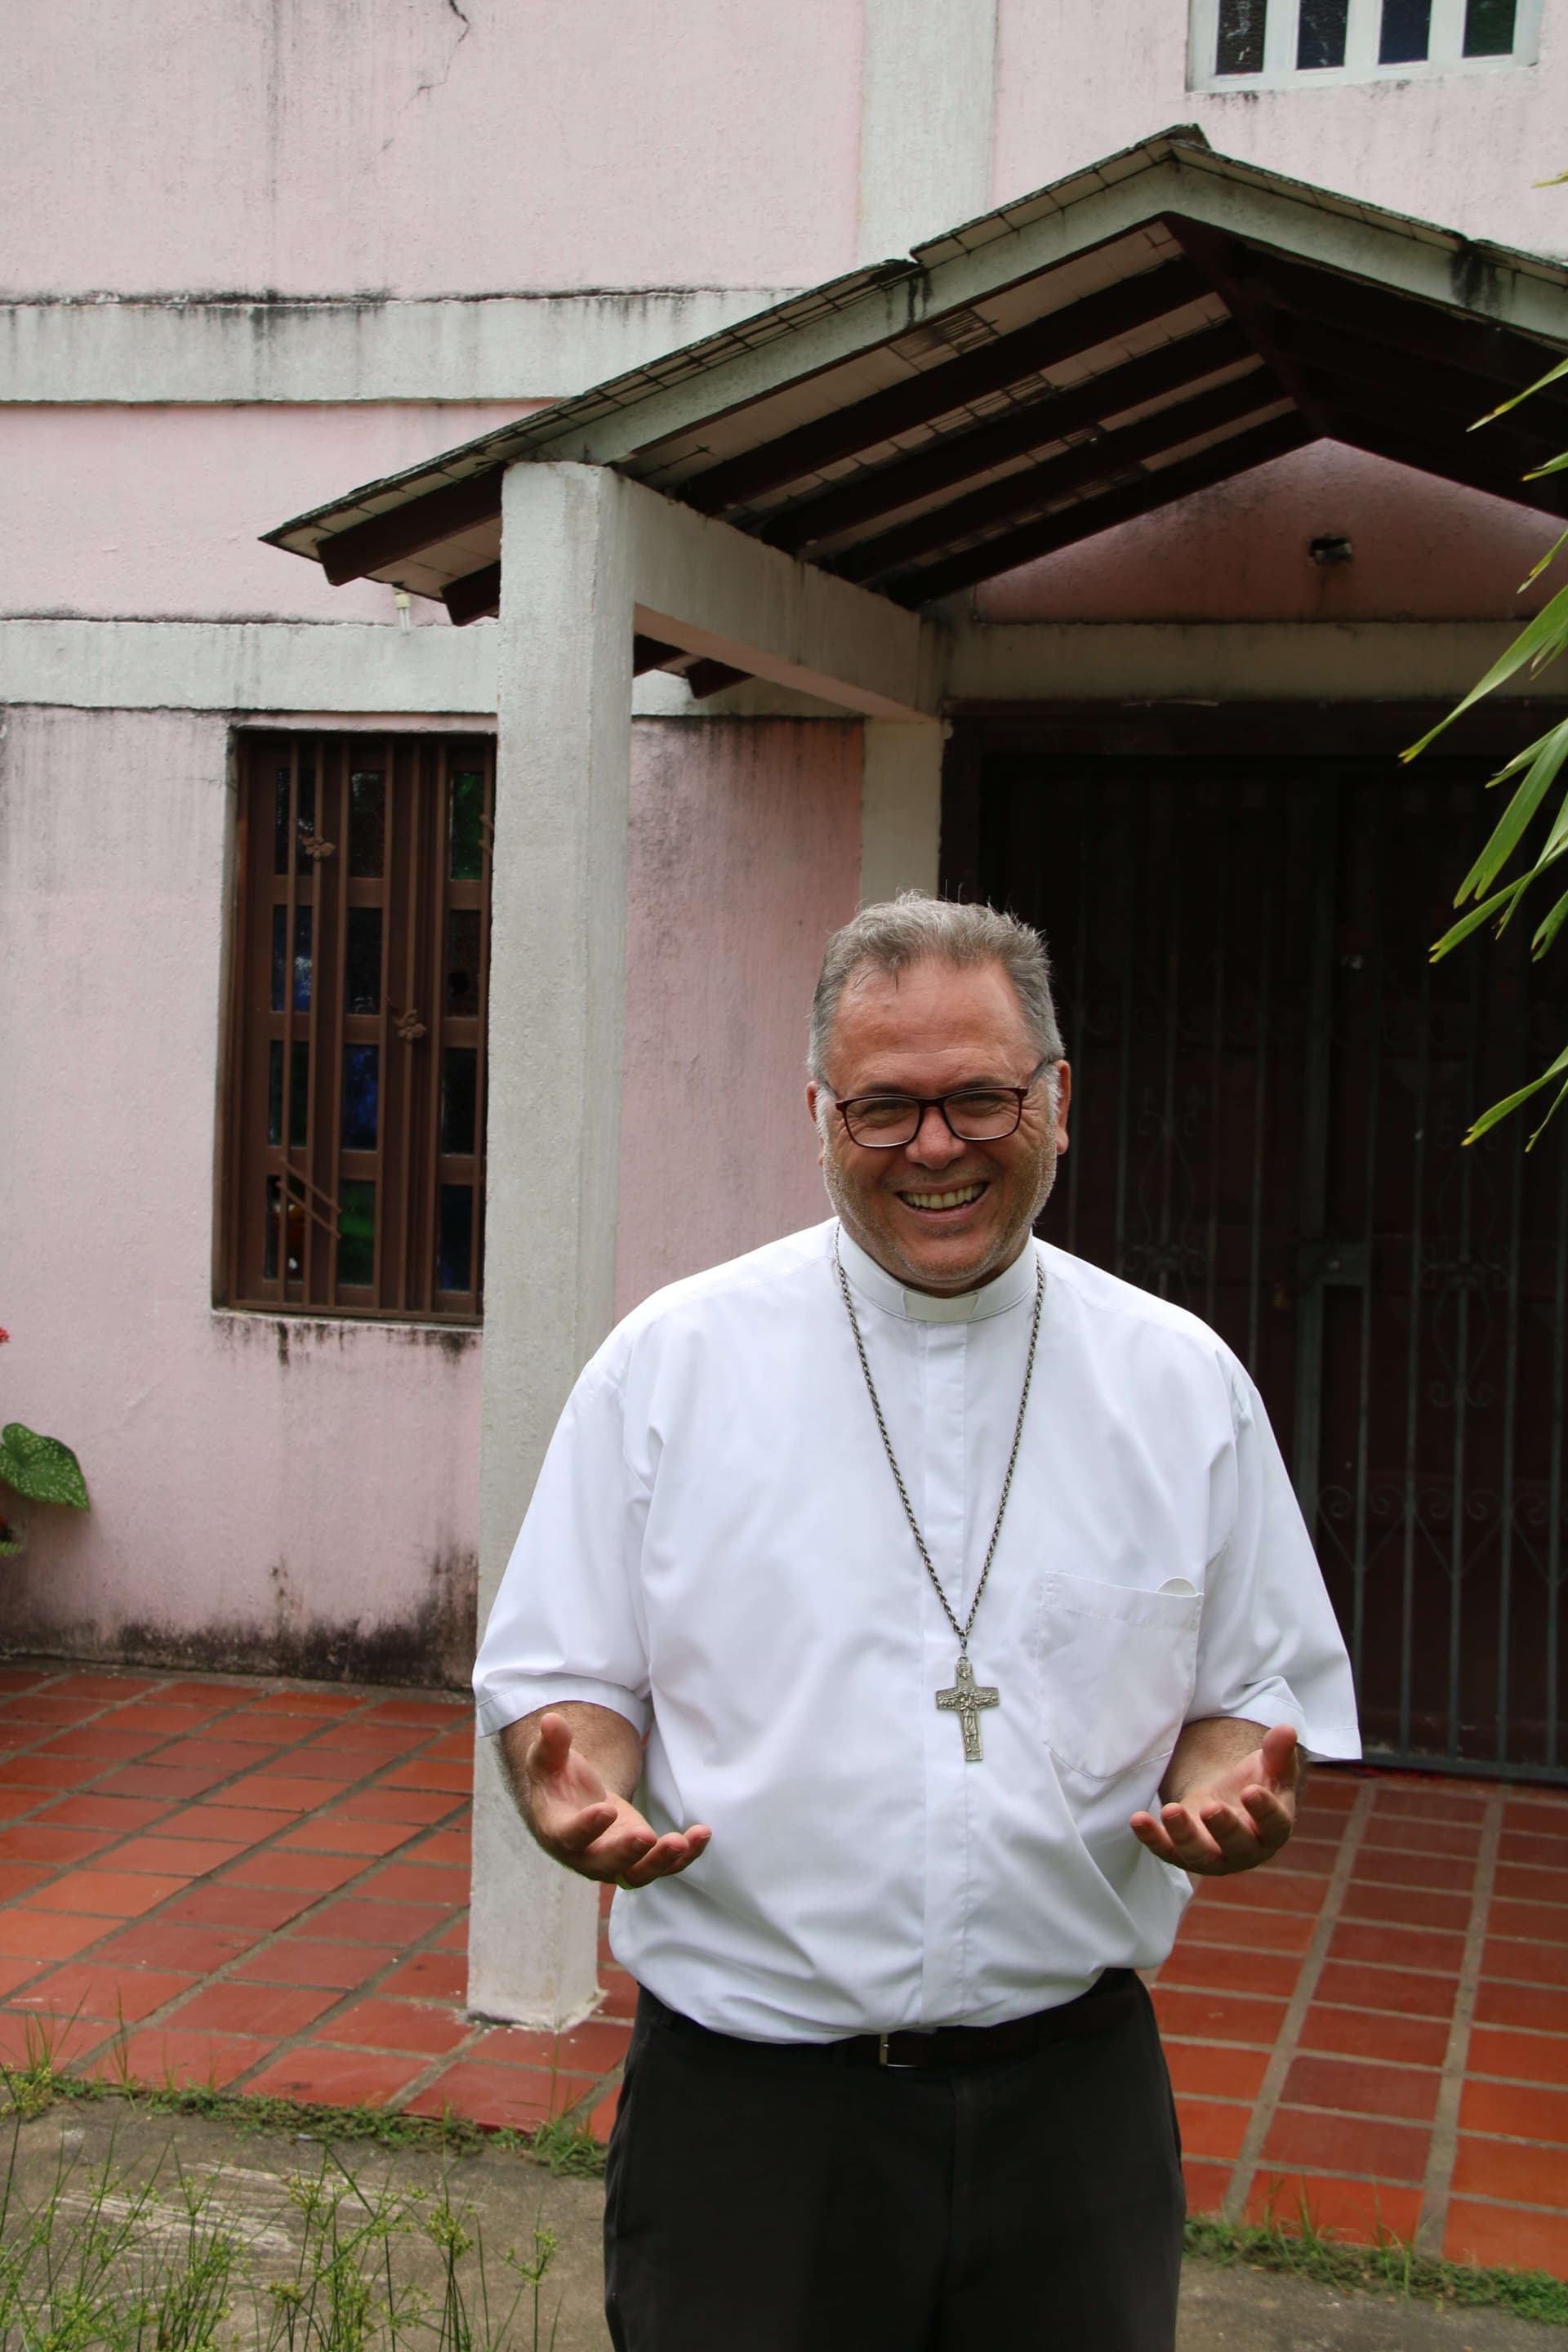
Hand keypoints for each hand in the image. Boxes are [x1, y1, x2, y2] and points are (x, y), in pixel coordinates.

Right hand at [521, 1711, 710, 1887]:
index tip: (607, 1809)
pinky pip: (663, 1865)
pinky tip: (702, 1834)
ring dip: (661, 1861)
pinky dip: (684, 1855)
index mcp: (559, 1833)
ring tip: (682, 1841)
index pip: (571, 1836)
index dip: (587, 1827)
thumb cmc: (557, 1780)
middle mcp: (586, 1856)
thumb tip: (551, 1720)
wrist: (571, 1804)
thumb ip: (551, 1744)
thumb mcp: (548, 1759)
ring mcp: (615, 1861)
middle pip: (606, 1864)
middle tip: (646, 1836)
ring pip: (638, 1873)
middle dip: (627, 1853)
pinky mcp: (639, 1858)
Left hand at [1129, 1723, 1298, 1875]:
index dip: (1264, 1810)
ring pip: (1199, 1854)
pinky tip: (1138, 1819)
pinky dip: (1152, 1838)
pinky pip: (1167, 1851)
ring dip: (1183, 1835)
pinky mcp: (1184, 1854)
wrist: (1229, 1804)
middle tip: (1210, 1807)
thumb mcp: (1269, 1767)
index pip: (1273, 1824)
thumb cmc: (1255, 1785)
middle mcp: (1246, 1850)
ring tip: (1170, 1809)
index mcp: (1273, 1829)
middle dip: (1223, 1827)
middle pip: (1236, 1844)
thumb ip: (1278, 1752)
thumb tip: (1287, 1729)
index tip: (1251, 1791)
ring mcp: (1213, 1856)